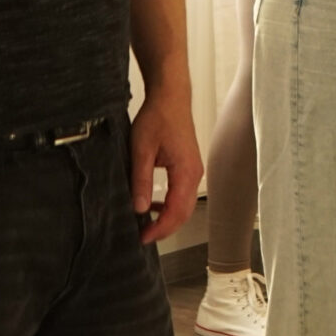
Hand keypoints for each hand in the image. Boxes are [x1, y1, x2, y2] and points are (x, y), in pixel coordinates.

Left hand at [130, 85, 202, 245]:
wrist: (170, 97)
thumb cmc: (157, 119)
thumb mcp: (141, 151)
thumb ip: (141, 181)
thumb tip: (140, 209)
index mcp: (186, 172)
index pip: (176, 211)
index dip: (160, 229)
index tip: (142, 238)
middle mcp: (195, 173)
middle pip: (185, 212)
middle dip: (165, 228)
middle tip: (143, 237)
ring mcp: (194, 170)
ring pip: (185, 204)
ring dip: (168, 218)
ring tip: (146, 224)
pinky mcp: (189, 166)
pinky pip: (183, 193)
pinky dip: (171, 205)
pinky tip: (154, 204)